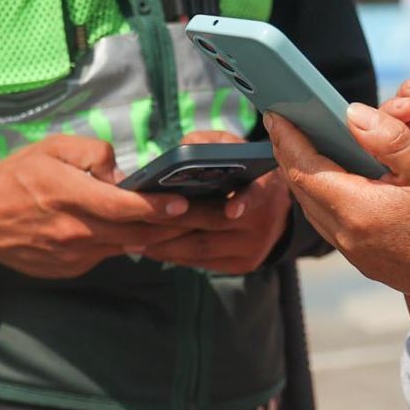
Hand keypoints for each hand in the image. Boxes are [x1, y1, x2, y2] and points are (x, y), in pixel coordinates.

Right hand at [0, 135, 191, 279]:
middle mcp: (75, 231)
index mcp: (70, 196)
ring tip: (177, 222)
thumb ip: (91, 153)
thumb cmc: (16, 176)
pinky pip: (105, 255)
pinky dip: (121, 243)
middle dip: (171, 225)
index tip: (182, 201)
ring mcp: (74, 255)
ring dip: (152, 236)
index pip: (124, 206)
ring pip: (125, 247)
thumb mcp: (51, 148)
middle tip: (200, 215)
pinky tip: (132, 230)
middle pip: (135, 232)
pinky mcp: (70, 269)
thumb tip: (121, 173)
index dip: (156, 206)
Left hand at [140, 131, 291, 274]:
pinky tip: (152, 248)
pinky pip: (202, 263)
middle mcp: (263, 222)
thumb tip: (181, 151)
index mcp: (265, 187)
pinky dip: (175, 256)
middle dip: (176, 220)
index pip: (258, 194)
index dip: (245, 201)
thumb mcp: (233, 150)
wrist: (274, 211)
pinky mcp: (241, 265)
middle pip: (215, 223)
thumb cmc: (243, 173)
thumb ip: (209, 144)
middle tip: (141, 217)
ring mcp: (252, 248)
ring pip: (204, 249)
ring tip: (135, 239)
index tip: (232, 209)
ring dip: (167, 245)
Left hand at [268, 106, 409, 329]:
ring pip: (314, 208)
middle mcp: (346, 235)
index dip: (287, 137)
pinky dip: (325, 196)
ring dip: (306, 176)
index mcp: (356, 209)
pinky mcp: (366, 262)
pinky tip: (338, 182)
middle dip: (290, 154)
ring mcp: (355, 253)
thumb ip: (389, 138)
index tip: (276, 113)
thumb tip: (351, 113)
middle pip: (302, 188)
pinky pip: (331, 223)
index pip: (303, 168)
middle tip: (285, 125)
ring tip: (305, 148)